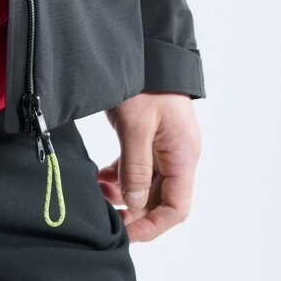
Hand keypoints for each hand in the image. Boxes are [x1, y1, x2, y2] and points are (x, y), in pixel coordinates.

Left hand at [99, 92, 200, 243]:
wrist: (147, 48)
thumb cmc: (145, 84)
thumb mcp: (136, 126)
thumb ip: (135, 168)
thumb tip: (133, 204)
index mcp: (183, 156)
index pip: (176, 208)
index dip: (151, 225)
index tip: (125, 232)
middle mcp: (177, 155)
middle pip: (160, 200)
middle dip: (133, 211)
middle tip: (104, 215)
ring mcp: (164, 146)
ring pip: (145, 185)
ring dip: (123, 194)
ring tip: (97, 192)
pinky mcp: (149, 137)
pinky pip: (137, 167)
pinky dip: (119, 177)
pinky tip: (100, 177)